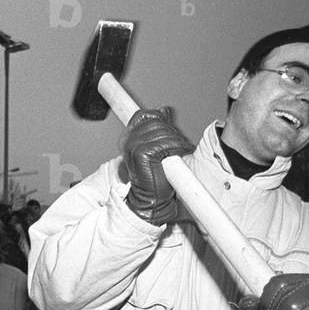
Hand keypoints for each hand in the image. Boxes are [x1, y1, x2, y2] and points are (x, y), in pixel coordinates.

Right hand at [120, 107, 195, 224]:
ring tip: (181, 151)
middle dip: (172, 132)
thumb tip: (164, 110)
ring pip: (163, 131)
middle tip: (179, 146)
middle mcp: (127, 139)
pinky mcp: (141, 153)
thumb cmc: (154, 176)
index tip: (169, 127)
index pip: (144, 115)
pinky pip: (165, 143)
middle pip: (156, 121)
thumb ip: (158, 128)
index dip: (159, 118)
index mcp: (129, 136)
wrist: (149, 199)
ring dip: (177, 141)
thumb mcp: (156, 147)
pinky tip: (179, 154)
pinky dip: (176, 147)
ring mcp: (132, 146)